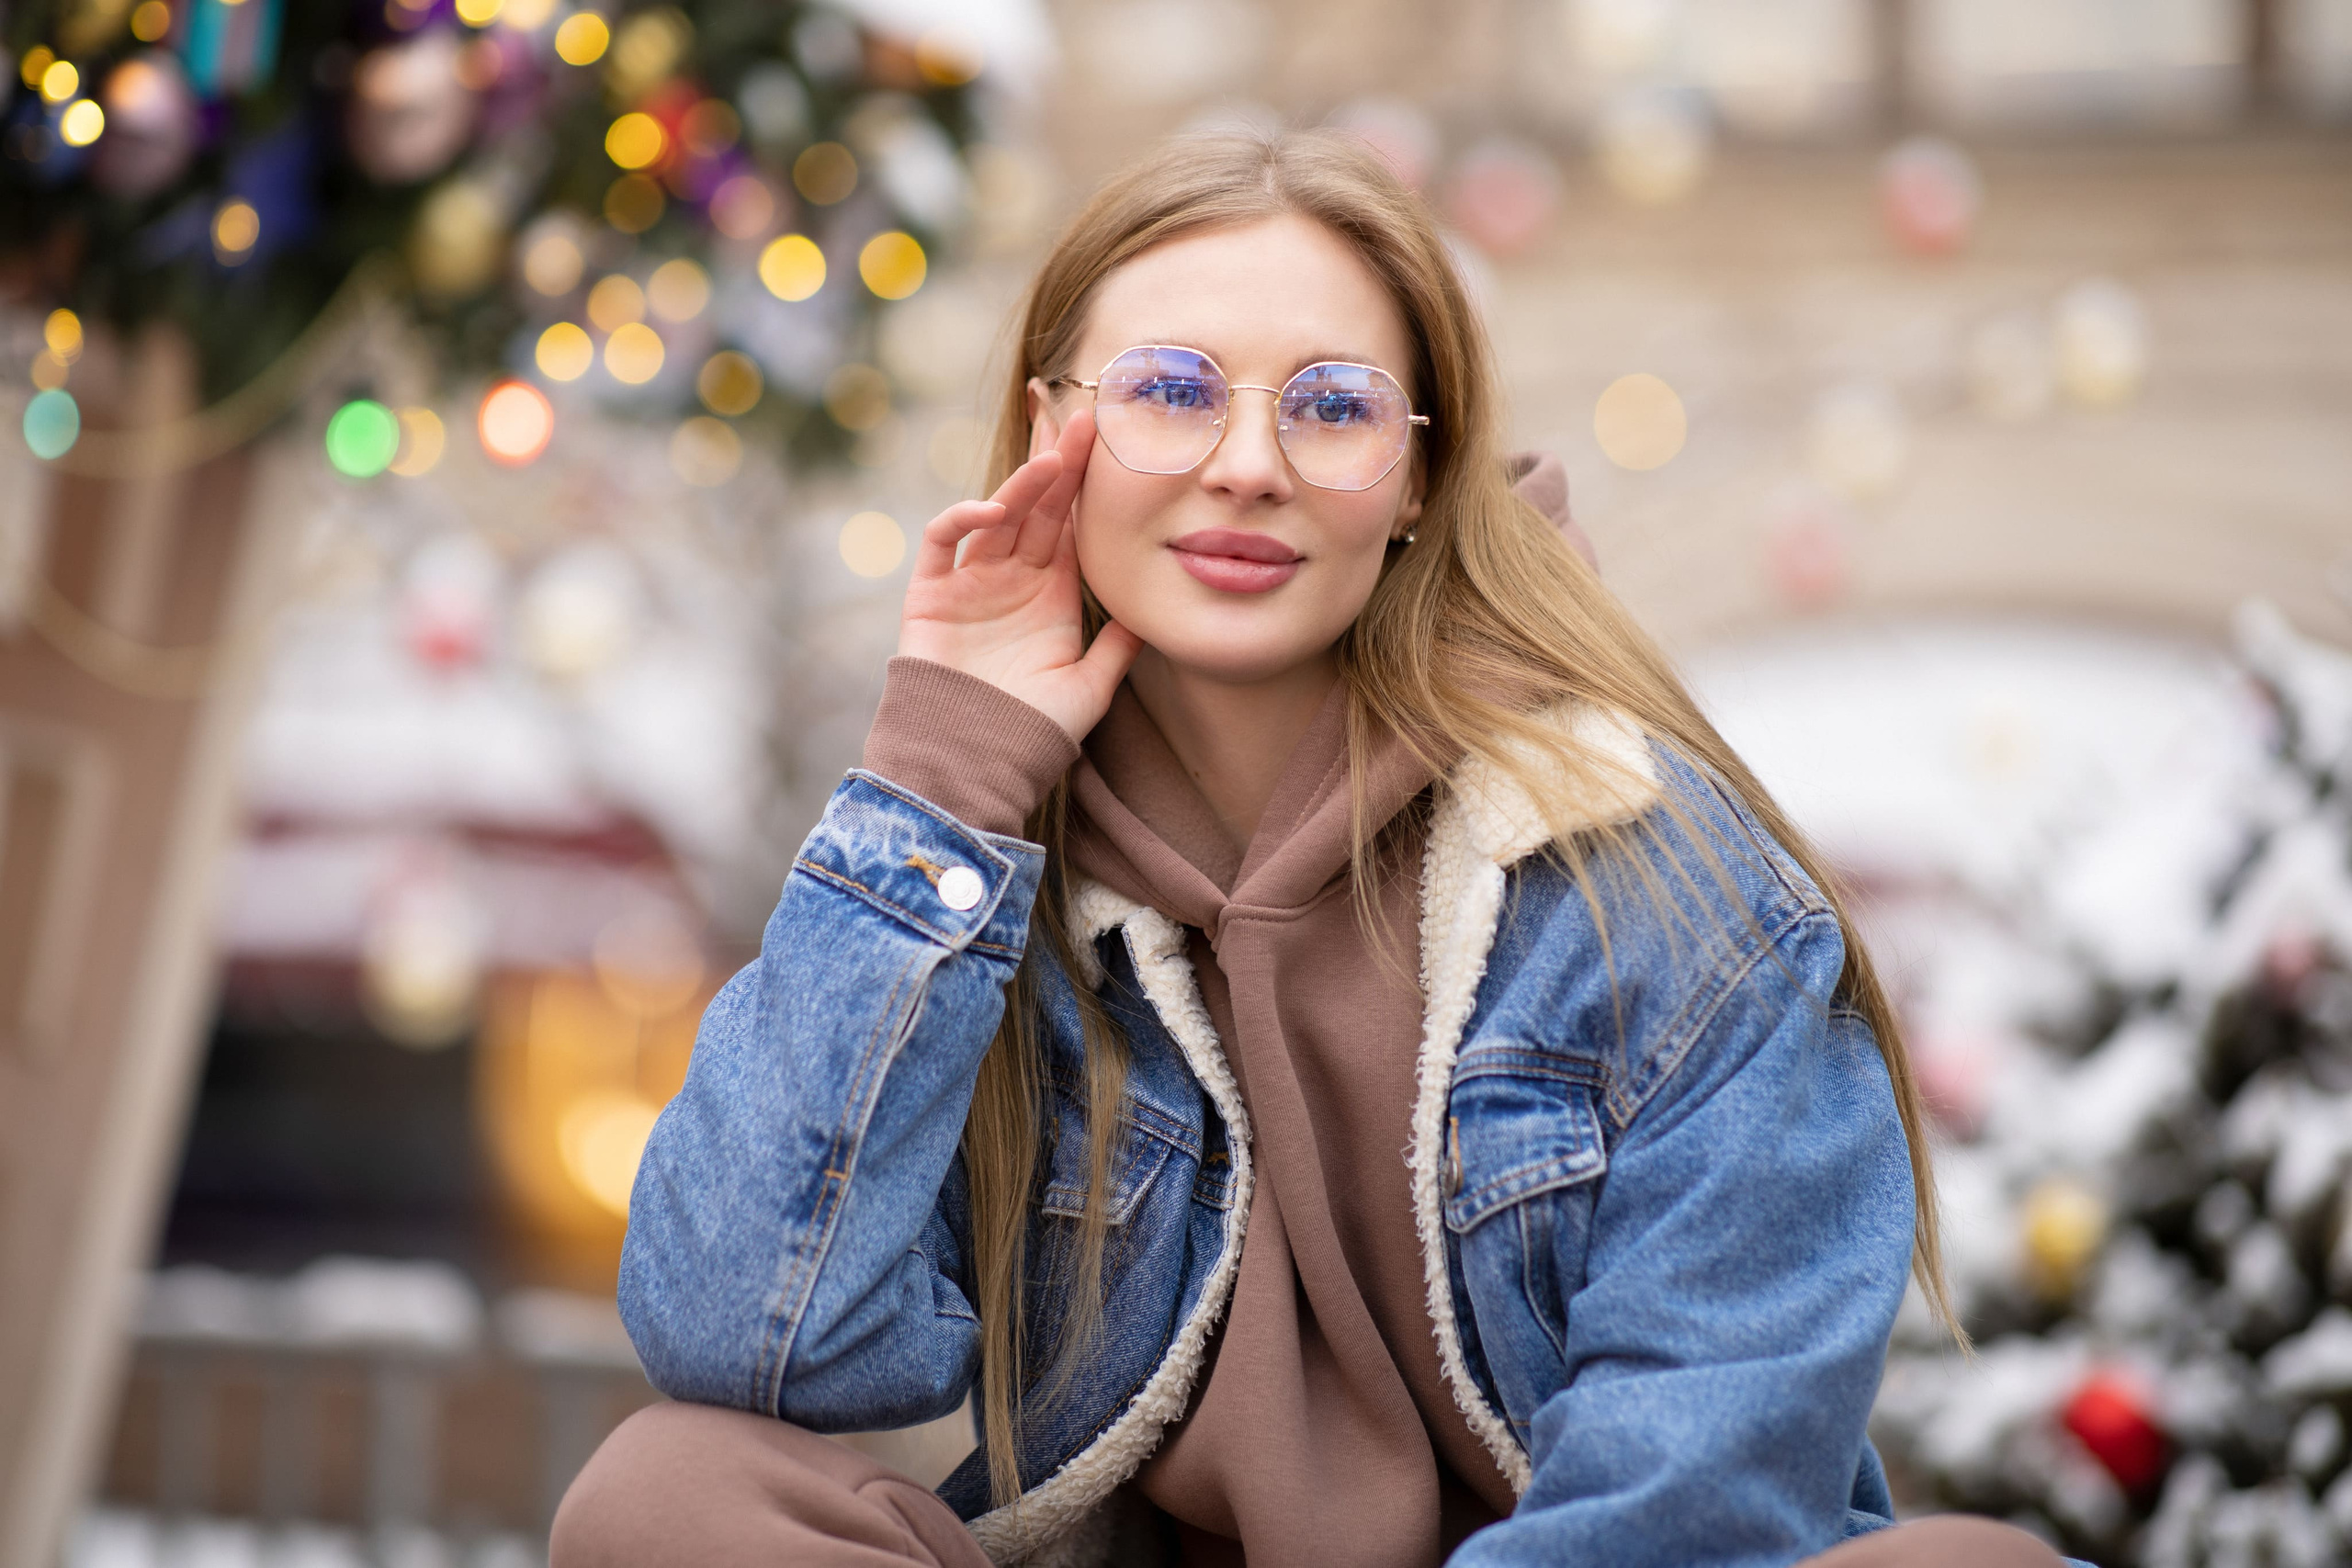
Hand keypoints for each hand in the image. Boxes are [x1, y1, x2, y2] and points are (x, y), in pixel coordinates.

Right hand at [898, 408, 1143, 743]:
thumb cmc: (1033, 733)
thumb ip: (1119, 647)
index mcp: (1050, 594)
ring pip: (998, 515)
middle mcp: (1011, 579)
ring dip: (1025, 484)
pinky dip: (965, 518)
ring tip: (1055, 455)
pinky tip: (997, 510)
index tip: (1110, 442)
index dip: (1085, 483)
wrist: (976, 766)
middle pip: (1038, 506)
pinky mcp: (931, 593)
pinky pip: (943, 540)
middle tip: (1085, 419)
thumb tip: (1158, 613)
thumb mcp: (1091, 687)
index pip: (1071, 524)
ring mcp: (970, 581)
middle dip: (1059, 463)